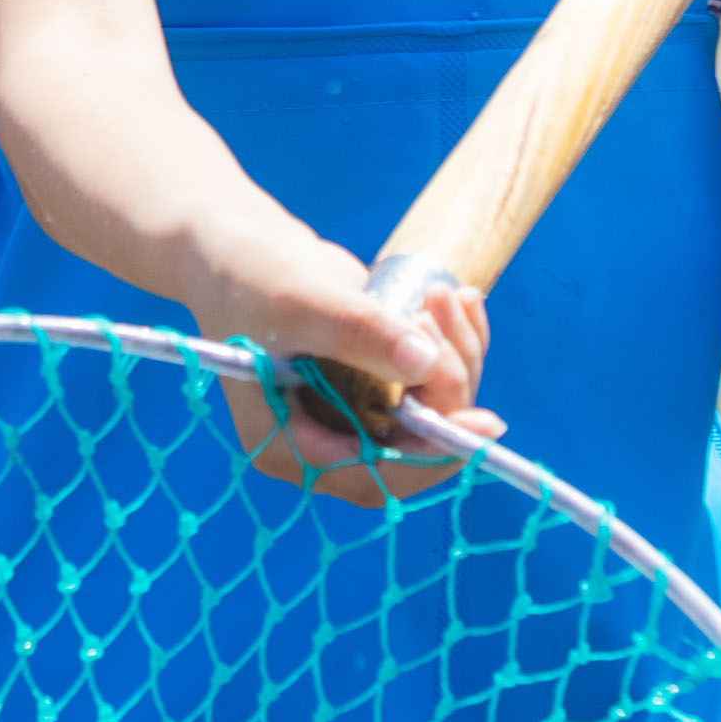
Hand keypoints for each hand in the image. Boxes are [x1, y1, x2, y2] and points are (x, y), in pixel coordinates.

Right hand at [189, 207, 491, 507]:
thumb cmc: (252, 276)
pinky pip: (434, 379)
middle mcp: (325, 439)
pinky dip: (457, 342)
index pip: (373, 478)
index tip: (481, 423)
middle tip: (435, 315)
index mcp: (288, 446)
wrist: (240, 243)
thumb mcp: (304, 302)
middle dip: (444, 385)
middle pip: (412, 446)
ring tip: (440, 294)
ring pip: (433, 411)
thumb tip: (426, 364)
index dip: (430, 458)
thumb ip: (360, 334)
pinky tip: (460, 297)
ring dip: (456, 354)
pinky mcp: (376, 379)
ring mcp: (353, 410)